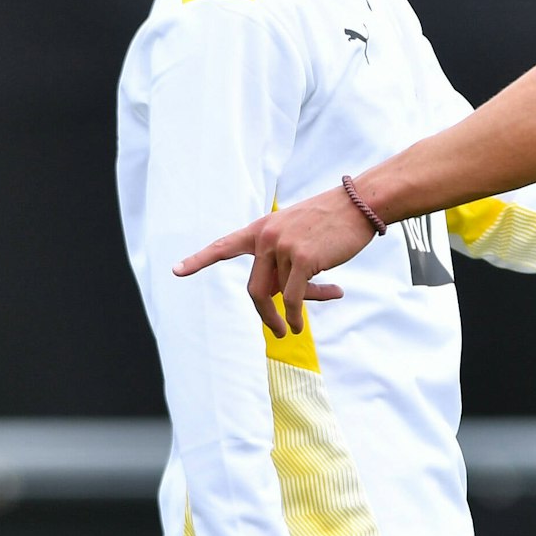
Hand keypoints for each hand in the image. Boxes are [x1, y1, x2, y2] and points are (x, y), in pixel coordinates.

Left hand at [175, 186, 375, 336]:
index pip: (224, 246)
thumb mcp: (300, 236)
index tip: (176, 270)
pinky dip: (295, 315)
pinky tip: (299, 324)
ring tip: (294, 328)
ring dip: (291, 315)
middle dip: (265, 314)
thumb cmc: (334, 222)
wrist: (359, 205)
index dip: (199, 259)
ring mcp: (283, 247)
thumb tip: (284, 299)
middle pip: (256, 288)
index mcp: (262, 229)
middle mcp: (266, 238)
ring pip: (280, 295)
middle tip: (276, 331)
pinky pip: (294, 298)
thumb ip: (284, 261)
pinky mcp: (303, 259)